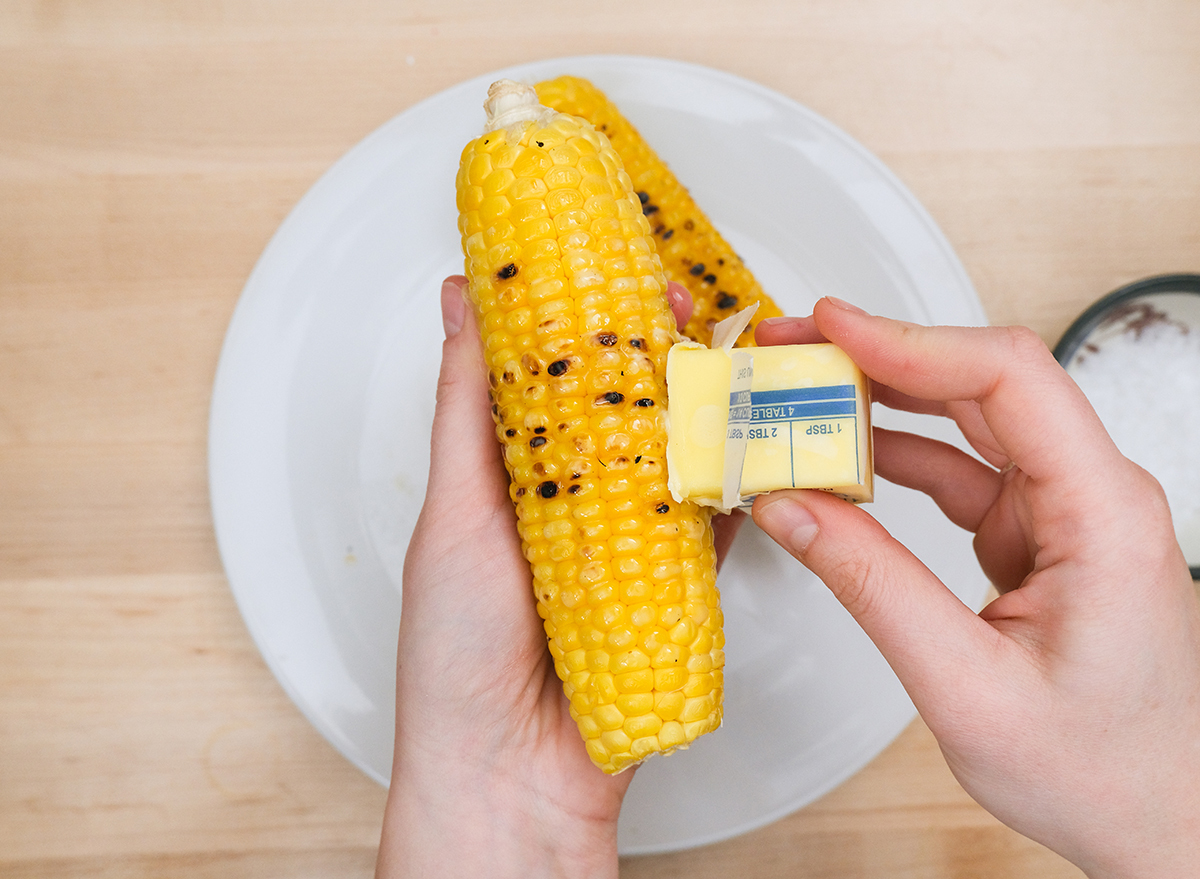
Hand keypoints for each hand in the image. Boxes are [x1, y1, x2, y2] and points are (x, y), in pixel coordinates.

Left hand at [376, 277, 738, 877]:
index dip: (588, 321)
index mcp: (512, 477)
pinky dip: (733, 495)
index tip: (615, 271)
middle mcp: (571, 504)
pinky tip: (750, 456)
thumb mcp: (455, 510)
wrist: (509, 777)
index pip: (556, 377)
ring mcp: (625, 546)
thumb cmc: (457, 654)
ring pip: (676, 461)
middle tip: (687, 312)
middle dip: (660, 358)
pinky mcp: (673, 590)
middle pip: (626, 411)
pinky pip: (712, 530)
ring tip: (726, 367)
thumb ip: (469, 407)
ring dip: (702, 415)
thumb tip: (460, 303)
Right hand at [751, 298, 1199, 877]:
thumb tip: (791, 506)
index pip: (1007, 381)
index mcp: (1104, 515)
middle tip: (792, 349)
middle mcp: (1093, 495)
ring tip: (800, 398)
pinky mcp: (1037, 536)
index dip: (911, 340)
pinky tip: (841, 463)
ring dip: (881, 404)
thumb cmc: (1103, 770)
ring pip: (966, 422)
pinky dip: (895, 461)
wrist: (1162, 819)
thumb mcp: (965, 686)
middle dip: (880, 357)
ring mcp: (1065, 512)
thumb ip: (871, 585)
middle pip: (981, 383)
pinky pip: (959, 473)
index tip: (830, 329)